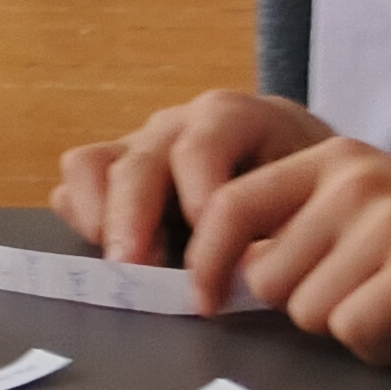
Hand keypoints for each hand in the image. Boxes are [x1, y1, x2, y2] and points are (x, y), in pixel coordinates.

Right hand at [54, 88, 328, 274]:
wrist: (307, 172)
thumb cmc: (309, 191)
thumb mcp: (314, 202)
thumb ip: (282, 228)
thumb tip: (245, 268)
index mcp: (233, 117)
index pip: (199, 148)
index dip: (199, 199)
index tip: (212, 253)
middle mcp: (178, 124)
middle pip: (138, 161)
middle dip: (133, 219)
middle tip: (137, 272)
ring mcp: (141, 145)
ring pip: (91, 164)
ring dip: (100, 217)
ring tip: (125, 266)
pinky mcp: (116, 172)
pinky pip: (77, 185)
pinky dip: (84, 219)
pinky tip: (112, 253)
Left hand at [182, 137, 390, 362]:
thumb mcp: (369, 210)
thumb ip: (303, 227)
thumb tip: (227, 274)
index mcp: (331, 159)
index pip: (230, 206)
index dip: (206, 261)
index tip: (205, 301)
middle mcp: (353, 179)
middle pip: (268, 279)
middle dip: (309, 307)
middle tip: (370, 295)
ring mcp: (388, 219)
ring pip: (308, 313)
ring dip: (353, 328)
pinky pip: (356, 333)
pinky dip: (386, 347)